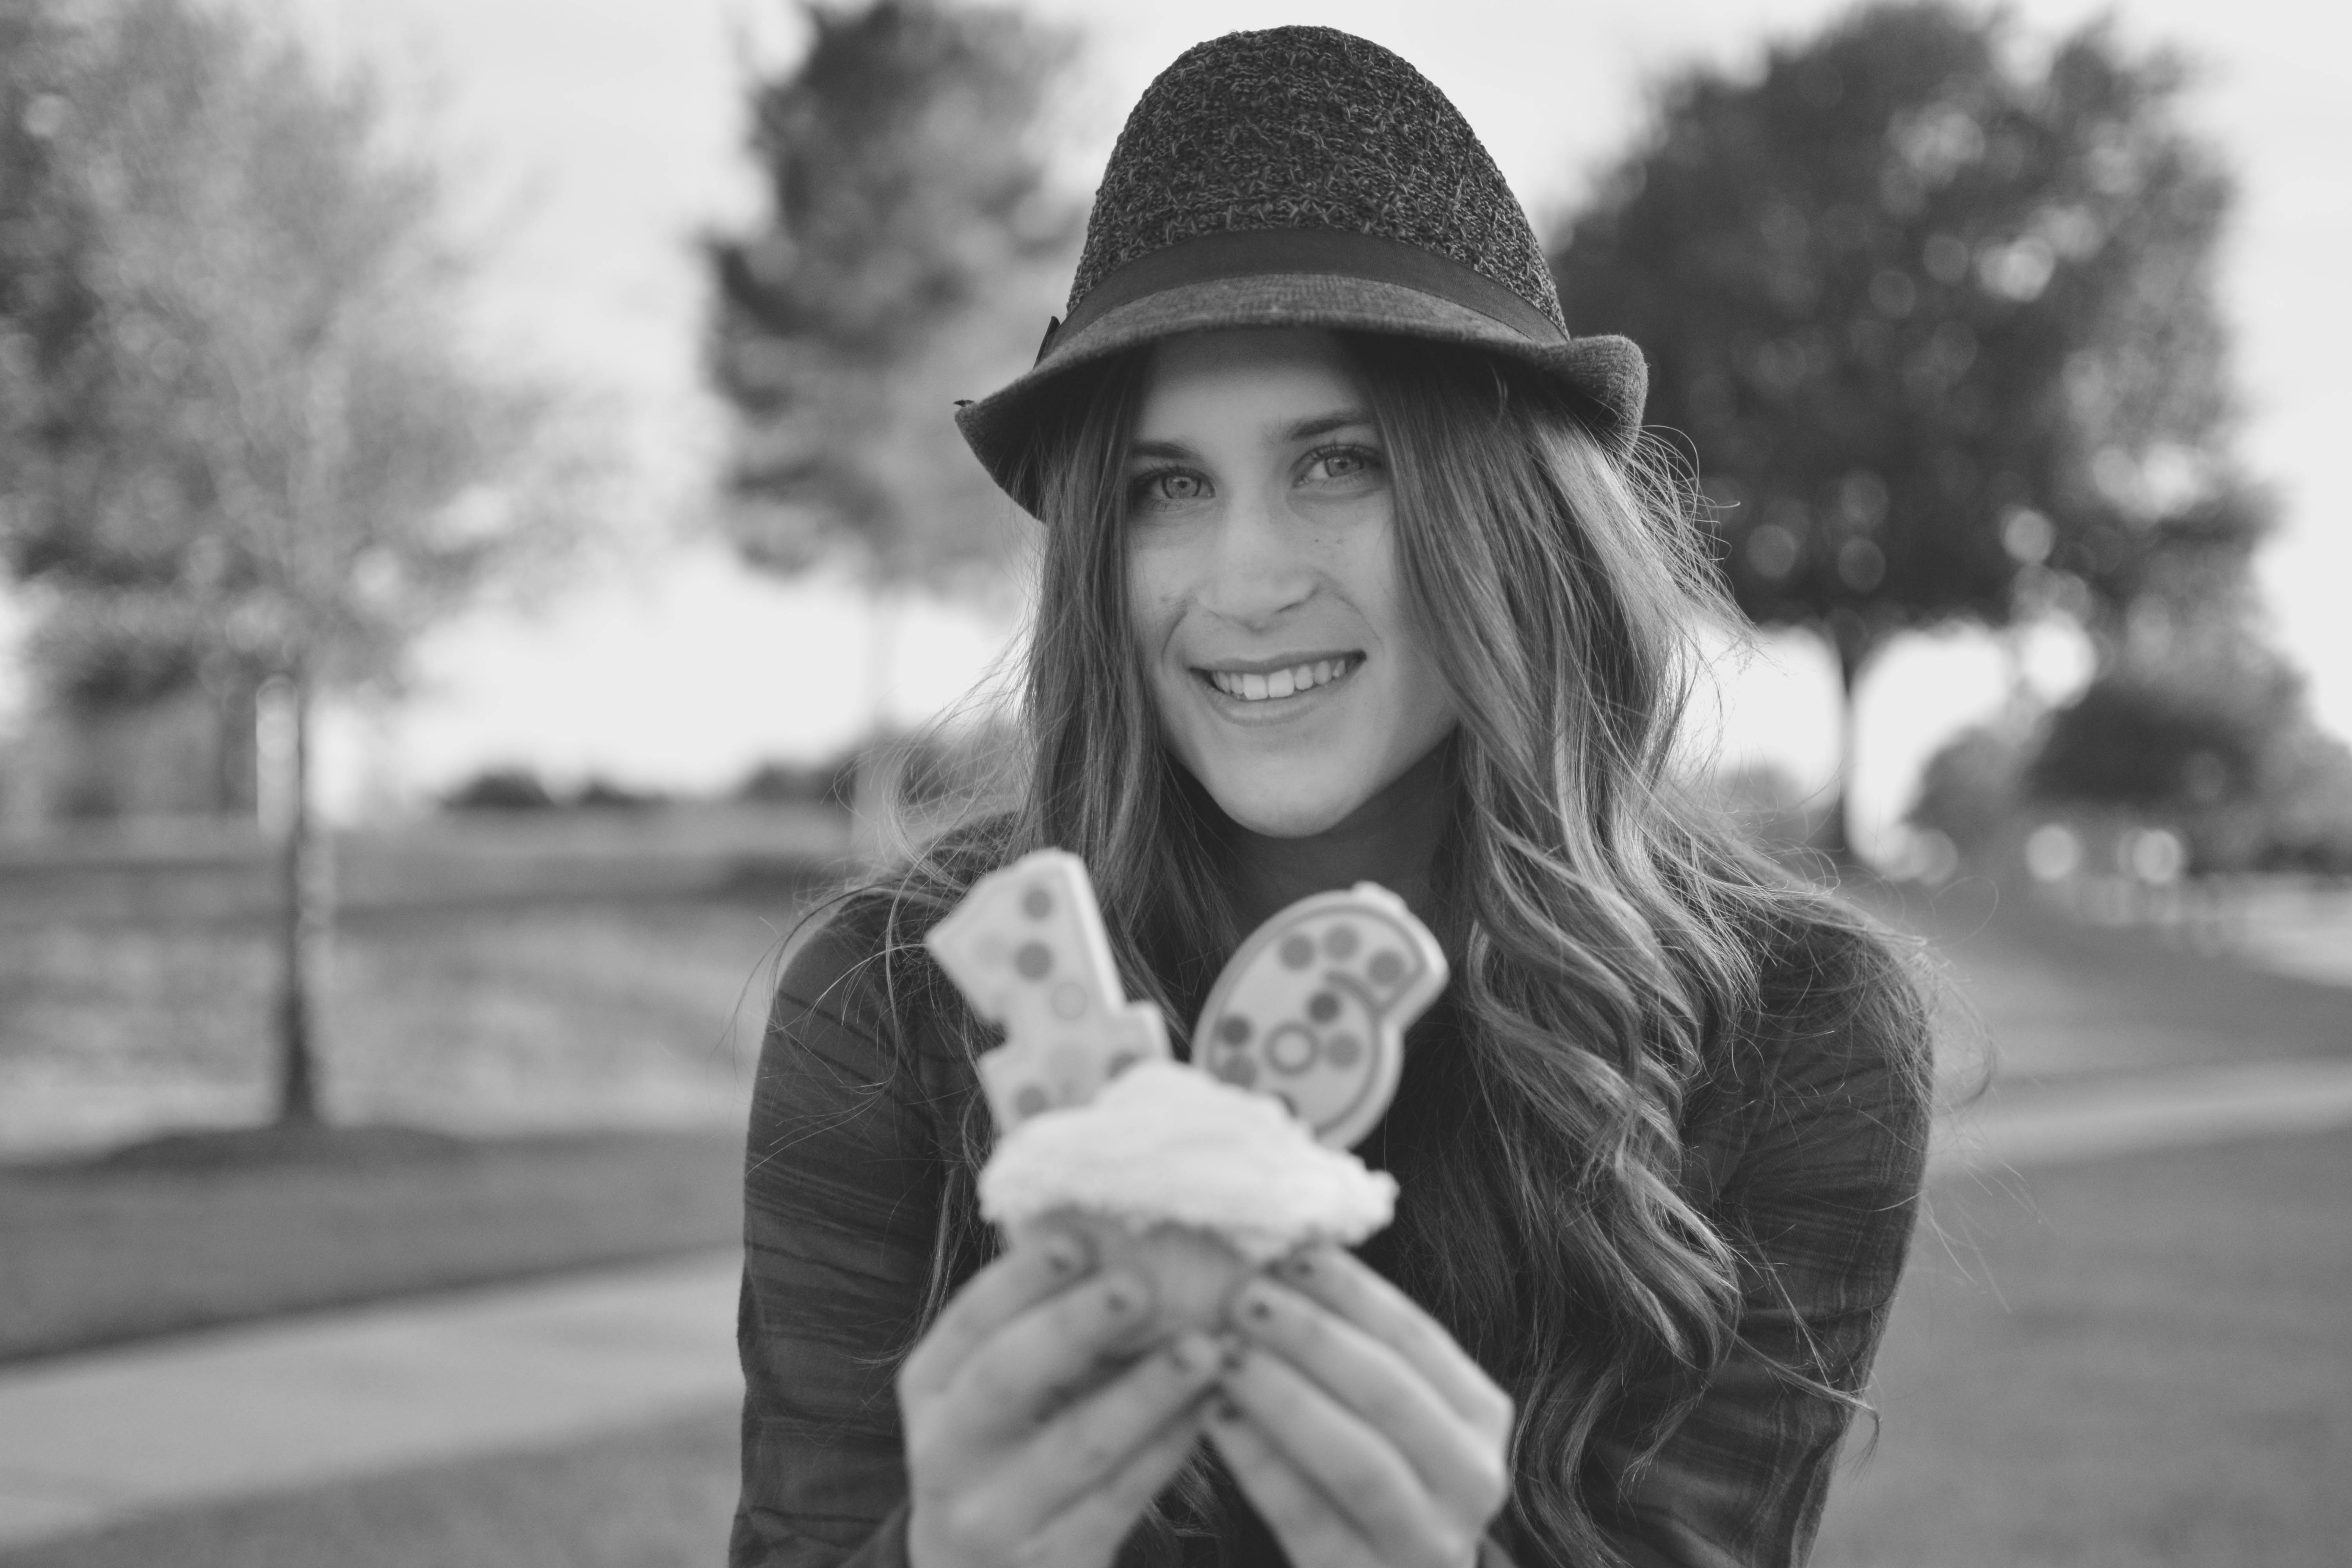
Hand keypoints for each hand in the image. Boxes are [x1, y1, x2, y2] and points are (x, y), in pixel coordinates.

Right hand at [898, 1224, 1222, 1567]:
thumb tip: (1116, 1227)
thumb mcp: (996, 1387)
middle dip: (1074, 1326)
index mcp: (931, 1387)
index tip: (1079, 1237)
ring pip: (1076, 1446)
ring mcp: (992, 1515)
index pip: (970, 1322)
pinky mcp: (1050, 1563)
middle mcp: (946, 1451)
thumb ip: (1042, 1320)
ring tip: (1206, 1348)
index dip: (1023, 1278)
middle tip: (1142, 1286)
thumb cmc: (1008, 1448)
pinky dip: (1168, 1448)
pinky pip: (1119, 1499)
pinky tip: (1211, 1408)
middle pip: (1006, 1378)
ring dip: (1146, 1392)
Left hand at [1205, 1245, 1512, 1567]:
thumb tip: (1290, 1248)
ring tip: (1223, 1353)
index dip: (1350, 1290)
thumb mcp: (1387, 1410)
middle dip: (1311, 1337)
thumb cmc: (1371, 1472)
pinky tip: (1215, 1417)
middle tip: (1242, 1295)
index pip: (1415, 1336)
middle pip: (1389, 1392)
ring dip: (1285, 1397)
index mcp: (1480, 1415)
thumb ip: (1355, 1344)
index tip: (1288, 1250)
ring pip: (1357, 1460)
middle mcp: (1473, 1478)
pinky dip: (1261, 1464)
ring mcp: (1429, 1541)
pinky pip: (1311, 1519)